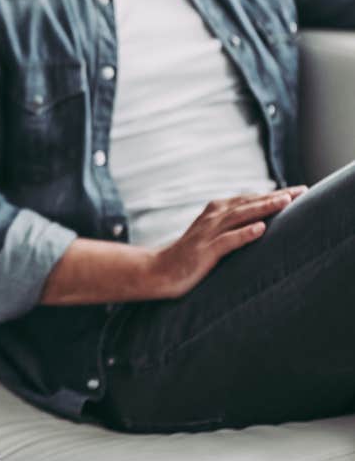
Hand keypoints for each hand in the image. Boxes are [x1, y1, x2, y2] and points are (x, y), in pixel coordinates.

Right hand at [150, 185, 306, 298]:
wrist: (160, 270)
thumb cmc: (190, 255)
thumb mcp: (212, 236)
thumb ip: (231, 225)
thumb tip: (260, 222)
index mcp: (215, 212)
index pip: (249, 199)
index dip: (273, 194)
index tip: (298, 190)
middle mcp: (212, 217)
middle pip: (248, 203)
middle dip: (275, 196)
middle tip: (300, 191)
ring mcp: (207, 233)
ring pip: (239, 216)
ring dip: (263, 208)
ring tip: (285, 202)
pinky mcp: (204, 251)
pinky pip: (227, 240)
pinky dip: (244, 233)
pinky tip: (260, 229)